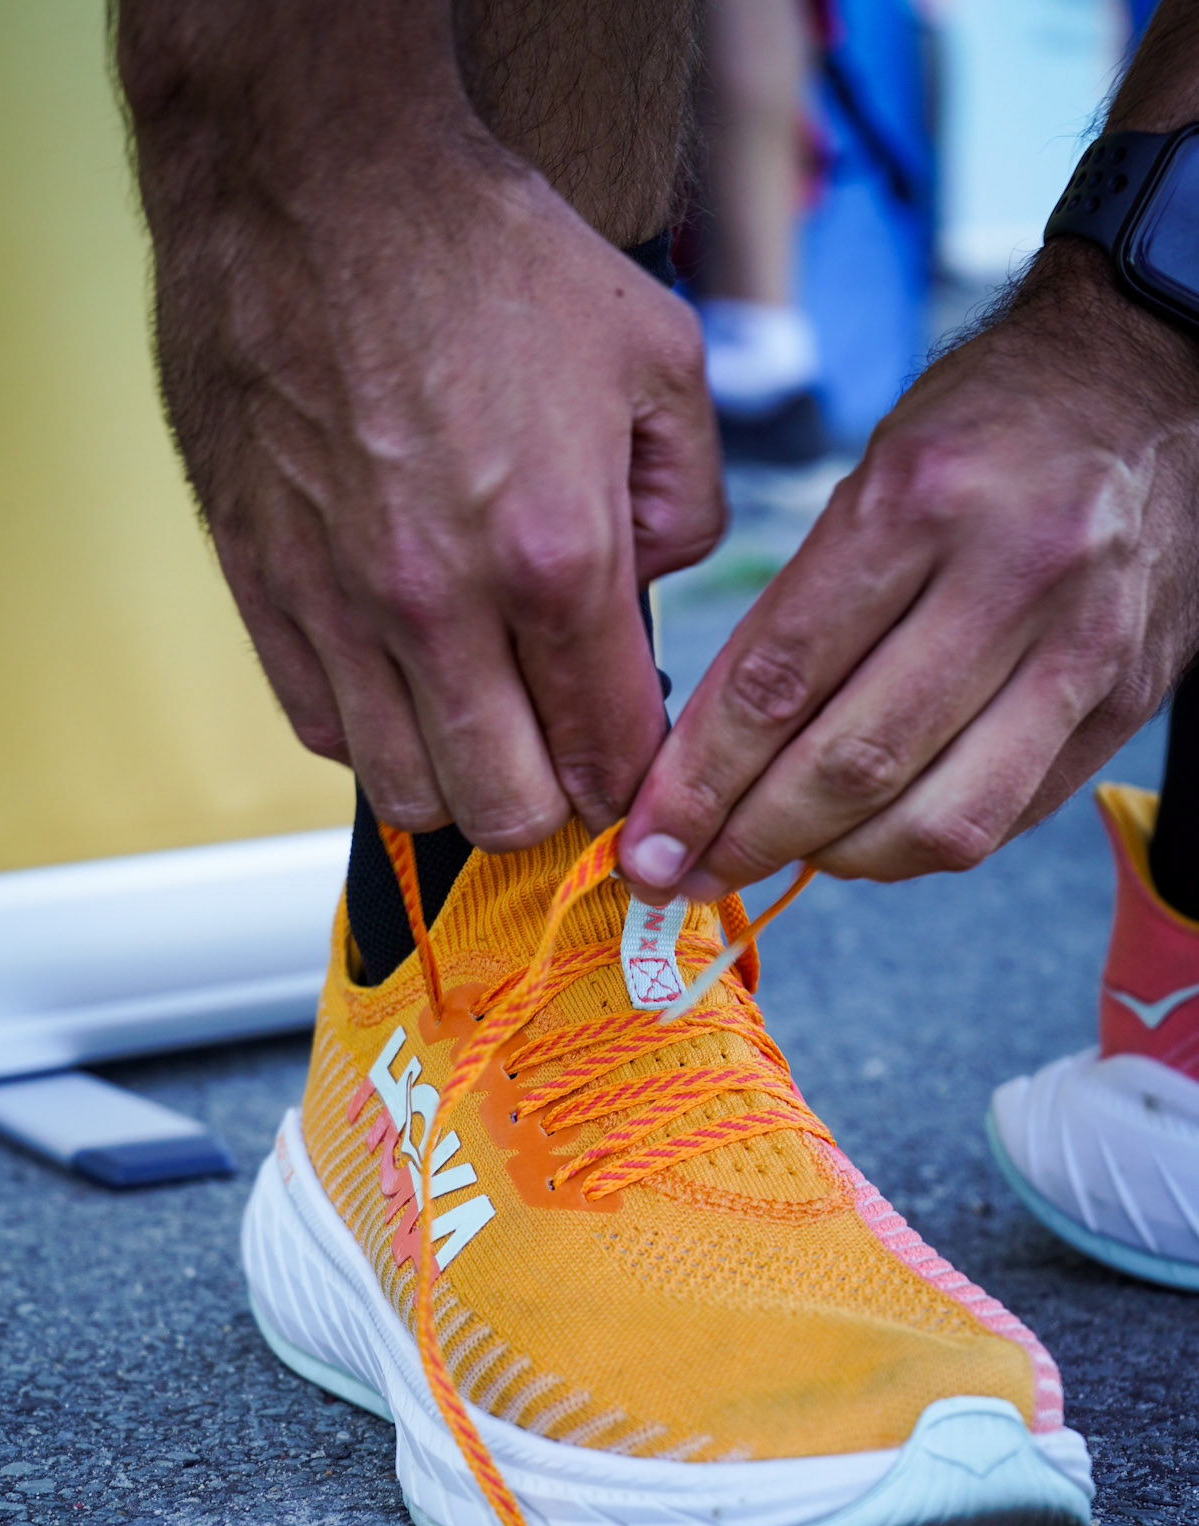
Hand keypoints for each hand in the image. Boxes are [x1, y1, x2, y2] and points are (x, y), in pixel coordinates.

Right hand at [123, 27, 723, 850]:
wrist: (314, 181)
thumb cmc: (483, 256)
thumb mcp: (656, 357)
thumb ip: (686, 502)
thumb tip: (654, 592)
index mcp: (556, 558)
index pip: (609, 754)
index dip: (633, 782)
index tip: (629, 763)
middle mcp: (440, 605)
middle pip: (503, 811)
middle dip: (547, 801)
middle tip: (555, 749)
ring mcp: (338, 606)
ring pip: (405, 792)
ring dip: (456, 779)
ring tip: (478, 720)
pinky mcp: (262, 587)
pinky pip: (322, 730)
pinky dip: (372, 731)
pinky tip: (401, 675)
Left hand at [620, 241, 1198, 896]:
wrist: (1150, 384)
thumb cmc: (987, 429)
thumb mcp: (871, 475)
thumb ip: (798, 614)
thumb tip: (708, 757)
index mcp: (921, 501)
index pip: (780, 680)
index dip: (698, 780)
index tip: (644, 838)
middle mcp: (1012, 577)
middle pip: (854, 765)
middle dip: (749, 840)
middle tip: (683, 874)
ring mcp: (1083, 649)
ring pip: (937, 821)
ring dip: (834, 862)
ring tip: (775, 857)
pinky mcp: (1125, 701)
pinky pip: (1005, 819)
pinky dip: (917, 846)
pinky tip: (865, 837)